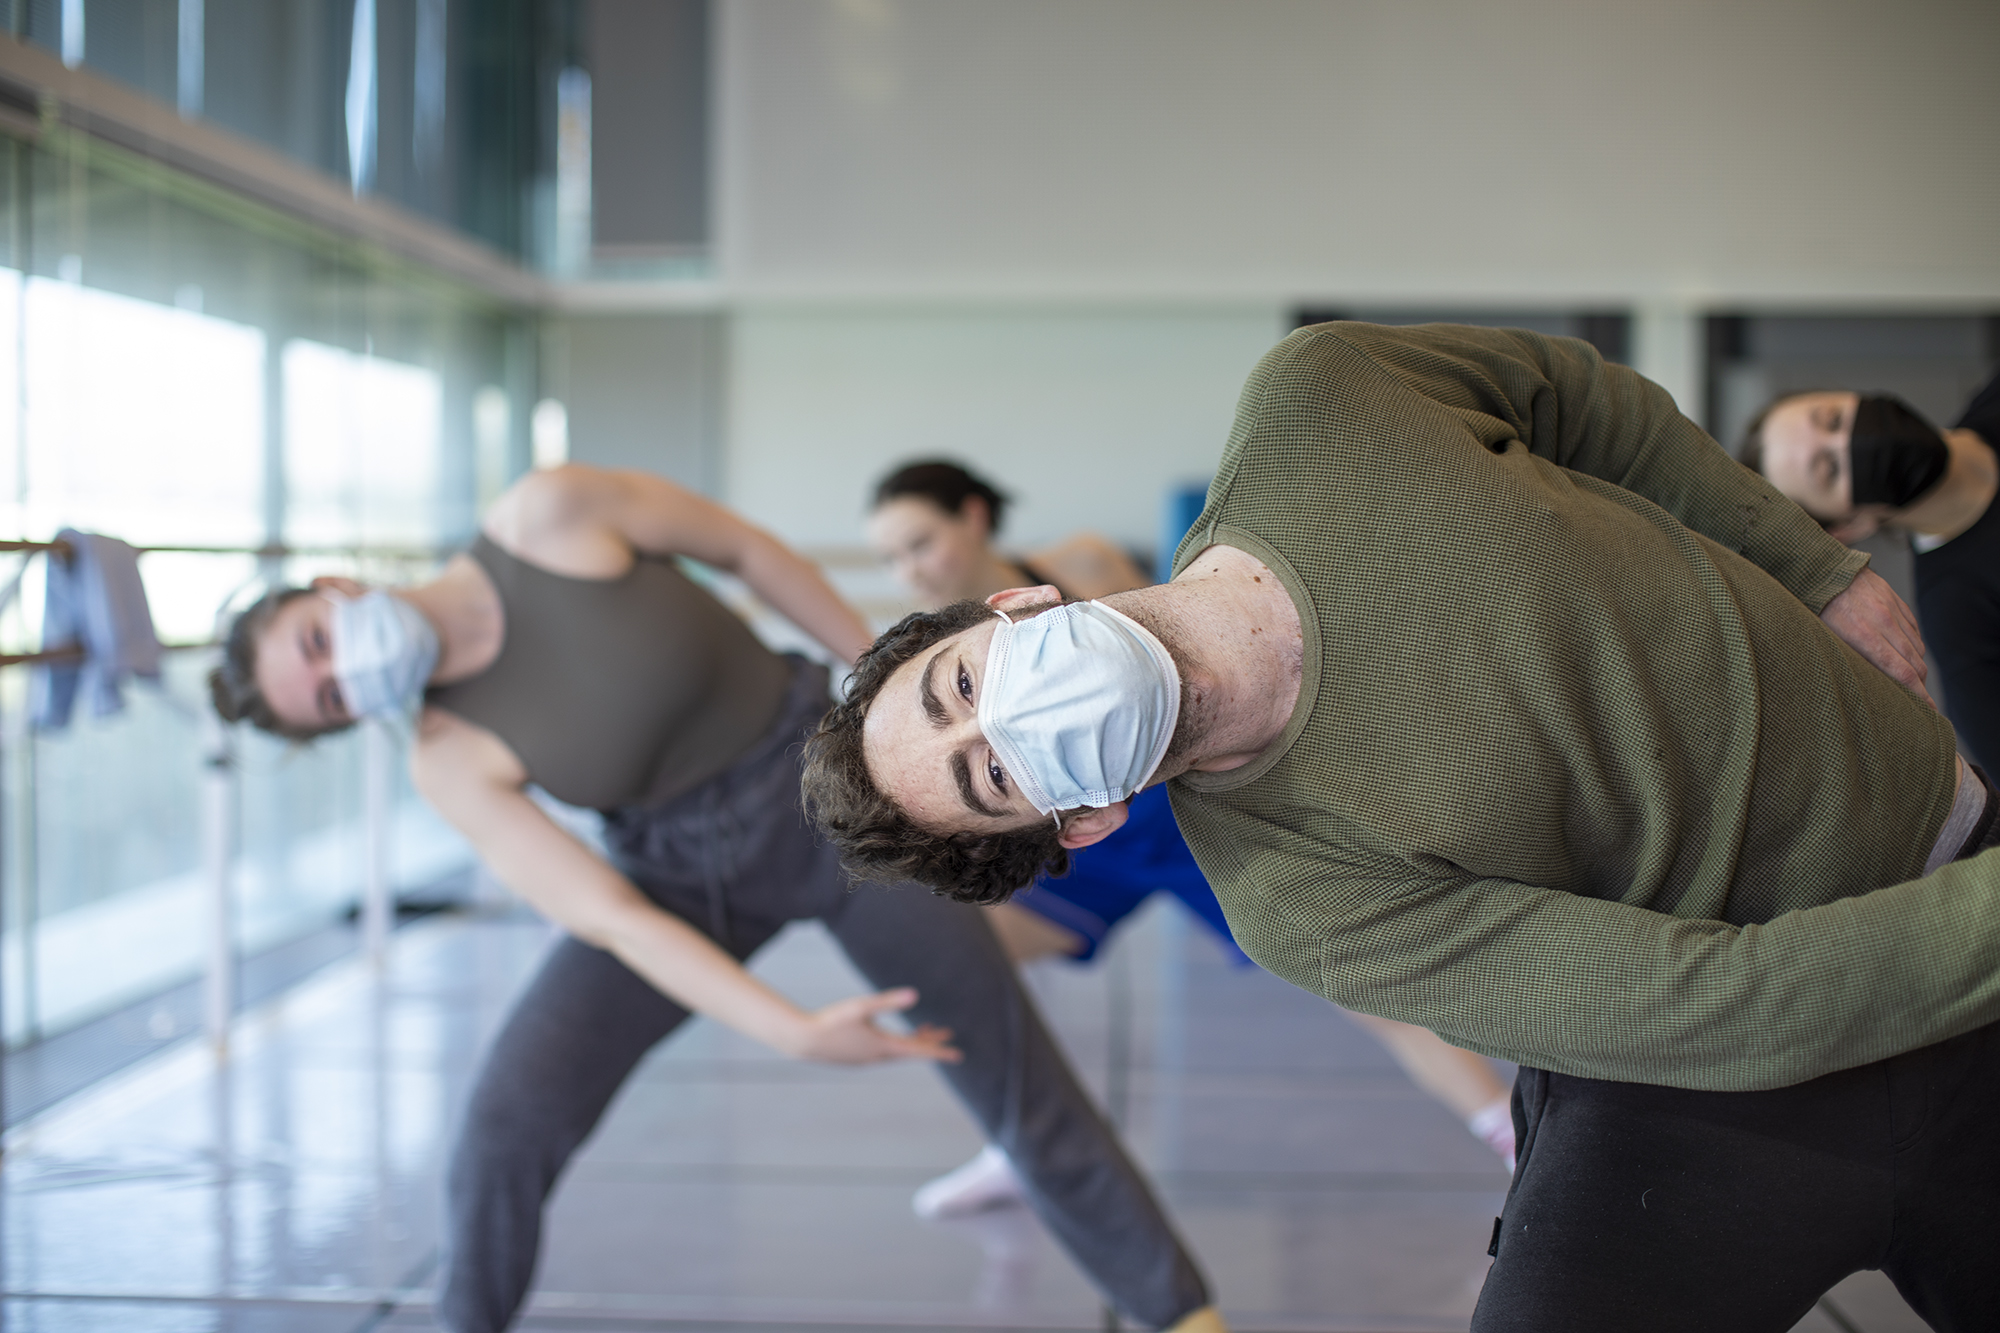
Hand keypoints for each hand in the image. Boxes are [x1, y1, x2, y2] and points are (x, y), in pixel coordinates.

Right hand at [787, 988, 961, 1064]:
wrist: (801, 1040)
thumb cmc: (831, 1021)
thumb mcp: (861, 1006)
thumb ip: (888, 1001)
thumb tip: (915, 995)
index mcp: (883, 1046)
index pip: (919, 1051)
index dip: (940, 1051)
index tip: (958, 1055)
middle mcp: (877, 1057)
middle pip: (911, 1050)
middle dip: (930, 1041)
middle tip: (948, 1034)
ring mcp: (866, 1059)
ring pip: (897, 1052)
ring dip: (913, 1041)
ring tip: (925, 1029)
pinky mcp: (856, 1058)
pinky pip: (884, 1053)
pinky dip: (896, 1045)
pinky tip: (891, 1037)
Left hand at [1820, 568, 1932, 706]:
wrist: (1818, 567)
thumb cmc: (1811, 606)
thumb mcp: (1821, 637)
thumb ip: (1844, 659)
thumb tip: (1862, 684)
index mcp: (1862, 634)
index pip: (1901, 671)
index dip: (1918, 694)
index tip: (1927, 710)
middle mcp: (1883, 621)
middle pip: (1914, 663)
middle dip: (1919, 686)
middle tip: (1919, 702)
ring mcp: (1891, 608)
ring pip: (1917, 647)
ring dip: (1916, 666)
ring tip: (1910, 681)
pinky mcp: (1894, 599)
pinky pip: (1913, 629)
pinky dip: (1913, 645)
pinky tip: (1904, 653)